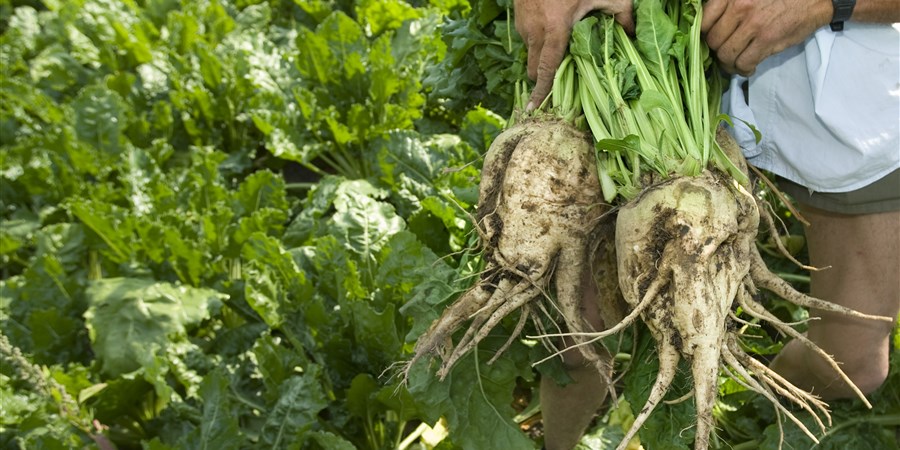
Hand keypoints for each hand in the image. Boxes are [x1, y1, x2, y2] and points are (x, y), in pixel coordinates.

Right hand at [514, 0, 633, 109]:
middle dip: (542, 78)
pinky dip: (538, 39)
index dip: (540, 93)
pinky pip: (527, 37)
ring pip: (531, 52)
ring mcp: (524, 23)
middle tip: (557, 82)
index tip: (532, 110)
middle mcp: (535, 31)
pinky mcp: (519, 16)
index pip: (546, 70)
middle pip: (533, 68)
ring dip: (542, 56)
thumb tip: (635, 37)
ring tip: (560, 47)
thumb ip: (623, 16)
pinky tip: (553, 27)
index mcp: (555, 30)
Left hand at [701, 0, 831, 74]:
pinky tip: (748, 67)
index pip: (703, 21)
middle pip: (713, 41)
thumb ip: (730, 5)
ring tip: (736, 63)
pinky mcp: (767, 40)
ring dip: (729, 64)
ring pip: (726, 54)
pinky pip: (744, 63)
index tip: (712, 40)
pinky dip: (743, 70)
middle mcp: (740, 8)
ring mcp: (753, 25)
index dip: (705, 34)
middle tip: (725, 54)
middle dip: (717, 51)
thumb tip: (712, 24)